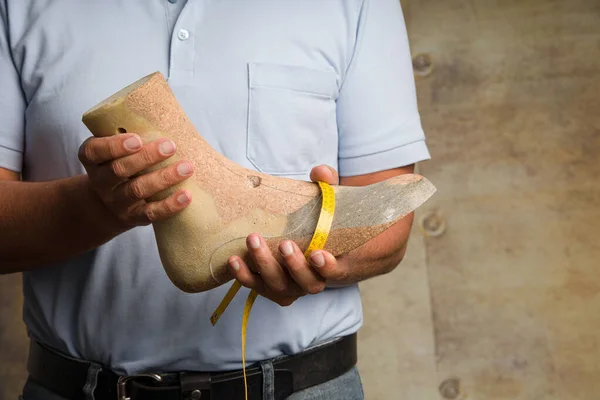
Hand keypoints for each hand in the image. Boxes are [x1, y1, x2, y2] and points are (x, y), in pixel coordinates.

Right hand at [78, 133, 193, 227]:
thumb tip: (170, 116)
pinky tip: (186, 195)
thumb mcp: (112, 149)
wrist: (106, 205)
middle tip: (170, 145)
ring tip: (187, 167)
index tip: (137, 139)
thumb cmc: (118, 164)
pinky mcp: (133, 217)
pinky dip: (170, 205)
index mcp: (92, 159)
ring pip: (138, 190)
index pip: (94, 151)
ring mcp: (117, 202)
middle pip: (119, 170)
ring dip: (164, 178)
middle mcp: (101, 182)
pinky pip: (151, 213)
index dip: (114, 146)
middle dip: (146, 157)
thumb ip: (130, 133)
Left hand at [227, 165, 349, 305]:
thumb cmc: (318, 220)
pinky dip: (244, 275)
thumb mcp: (326, 200)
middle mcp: (312, 280)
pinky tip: (233, 259)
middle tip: (283, 244)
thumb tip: (320, 172)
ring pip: (278, 286)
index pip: (335, 272)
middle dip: (293, 265)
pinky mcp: (268, 286)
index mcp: (333, 263)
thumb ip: (328, 185)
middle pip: (305, 283)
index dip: (327, 267)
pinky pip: (256, 285)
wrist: (302, 239)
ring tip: (253, 240)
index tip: (317, 254)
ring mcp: (290, 286)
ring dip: (264, 265)